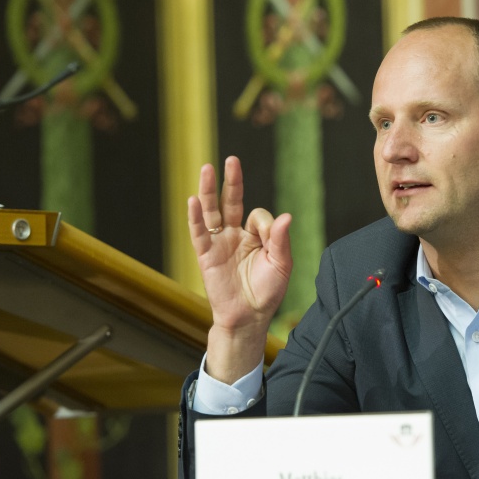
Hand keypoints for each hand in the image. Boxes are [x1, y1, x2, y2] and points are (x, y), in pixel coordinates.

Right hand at [188, 156, 292, 383]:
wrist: (248, 317)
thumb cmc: (267, 292)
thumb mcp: (281, 265)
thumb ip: (281, 240)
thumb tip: (286, 216)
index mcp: (256, 237)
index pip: (257, 216)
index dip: (264, 223)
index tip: (268, 239)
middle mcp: (235, 236)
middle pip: (231, 202)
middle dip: (232, 181)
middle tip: (232, 160)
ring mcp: (219, 244)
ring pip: (212, 211)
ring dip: (208, 190)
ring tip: (207, 168)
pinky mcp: (206, 255)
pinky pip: (199, 233)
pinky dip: (195, 217)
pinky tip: (193, 200)